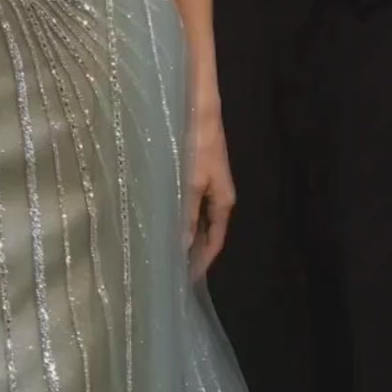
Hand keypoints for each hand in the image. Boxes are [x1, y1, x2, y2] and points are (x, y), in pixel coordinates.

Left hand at [186, 88, 234, 280]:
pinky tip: (169, 221)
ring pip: (200, 219)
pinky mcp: (200, 173)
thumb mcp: (190, 183)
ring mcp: (210, 184)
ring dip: (188, 235)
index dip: (202, 262)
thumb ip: (186, 215)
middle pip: (209, 232)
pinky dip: (184, 217)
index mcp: (224, 201)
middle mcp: (220, 196)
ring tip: (168, 251)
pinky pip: (194, 205)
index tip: (186, 281)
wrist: (200, 110)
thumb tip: (184, 248)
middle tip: (174, 270)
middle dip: (195, 251)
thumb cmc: (196, 145)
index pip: (215, 241)